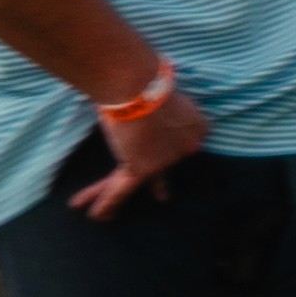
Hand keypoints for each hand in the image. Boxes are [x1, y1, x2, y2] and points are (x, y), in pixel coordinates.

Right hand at [68, 74, 207, 217]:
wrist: (139, 87)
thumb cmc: (147, 79)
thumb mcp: (164, 89)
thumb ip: (160, 101)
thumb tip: (149, 93)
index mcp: (198, 126)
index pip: (183, 141)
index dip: (170, 141)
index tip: (162, 138)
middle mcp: (187, 148)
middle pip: (162, 164)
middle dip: (159, 183)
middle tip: (162, 196)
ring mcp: (165, 161)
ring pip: (137, 181)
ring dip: (113, 197)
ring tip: (105, 217)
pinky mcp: (141, 168)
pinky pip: (121, 190)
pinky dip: (107, 203)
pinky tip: (97, 216)